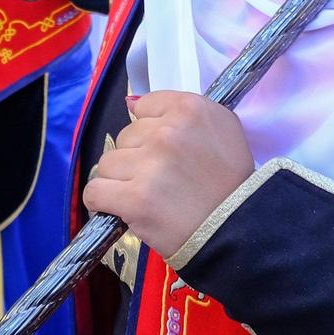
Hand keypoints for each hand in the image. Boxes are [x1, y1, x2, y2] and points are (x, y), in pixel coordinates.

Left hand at [80, 92, 256, 259]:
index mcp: (191, 109)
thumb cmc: (232, 181)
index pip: (144, 108)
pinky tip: (119, 208)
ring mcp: (150, 165)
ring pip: (108, 164)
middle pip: (125, 137)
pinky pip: (95, 192)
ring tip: (146, 197)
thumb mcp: (223, 129)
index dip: (151, 132)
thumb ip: (179, 109)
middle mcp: (168, 131)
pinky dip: (102, 202)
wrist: (238, 231)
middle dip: (137, 158)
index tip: (166, 153)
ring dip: (120, 181)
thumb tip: (131, 103)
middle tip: (162, 180)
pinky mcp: (135, 198)